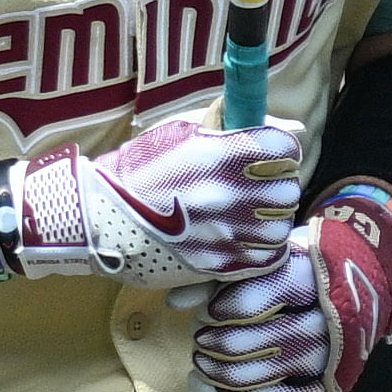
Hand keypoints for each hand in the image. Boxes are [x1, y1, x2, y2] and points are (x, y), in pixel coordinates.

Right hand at [11, 111, 302, 284]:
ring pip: (279, 226)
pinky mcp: (218, 266)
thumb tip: (295, 128)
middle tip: (253, 185)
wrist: (96, 218)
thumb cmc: (138, 168)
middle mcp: (227, 194)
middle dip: (275, 184)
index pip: (286, 151)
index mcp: (220, 154)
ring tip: (245, 213)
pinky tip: (241, 238)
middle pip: (287, 189)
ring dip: (268, 219)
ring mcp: (224, 234)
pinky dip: (261, 249)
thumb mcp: (181, 131)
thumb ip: (238, 126)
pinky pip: (266, 258)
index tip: (266, 155)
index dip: (279, 152)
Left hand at [186, 186, 391, 391]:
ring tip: (200, 360)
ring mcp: (323, 358)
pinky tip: (204, 389)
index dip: (221, 310)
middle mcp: (323, 321)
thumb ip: (217, 275)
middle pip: (257, 342)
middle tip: (200, 337)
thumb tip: (176, 303)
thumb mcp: (260, 260)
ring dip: (217, 373)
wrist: (347, 287)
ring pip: (259, 378)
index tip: (207, 312)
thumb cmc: (289, 268)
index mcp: (309, 278)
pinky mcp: (315, 385)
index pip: (257, 299)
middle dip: (216, 344)